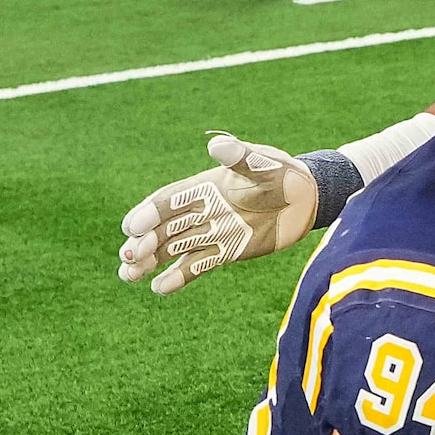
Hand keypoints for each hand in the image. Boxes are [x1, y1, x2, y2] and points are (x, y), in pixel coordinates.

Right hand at [117, 133, 320, 294]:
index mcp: (203, 188)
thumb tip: (217, 146)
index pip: (168, 201)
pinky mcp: (226, 252)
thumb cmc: (282, 174)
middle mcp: (201, 211)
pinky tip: (159, 288)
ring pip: (174, 249)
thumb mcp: (263, 163)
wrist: (307, 199)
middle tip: (128, 256)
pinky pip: (198, 266)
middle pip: (164, 228)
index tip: (131, 227)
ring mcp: (212, 233)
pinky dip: (179, 277)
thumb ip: (240, 157)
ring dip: (150, 262)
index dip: (149, 213)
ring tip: (127, 276)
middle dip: (144, 242)